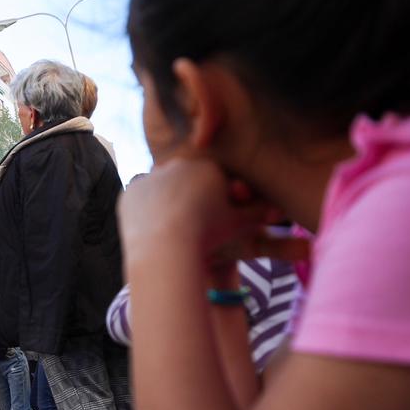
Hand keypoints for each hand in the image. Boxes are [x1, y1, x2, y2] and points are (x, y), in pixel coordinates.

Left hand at [119, 156, 275, 270]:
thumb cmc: (209, 235)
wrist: (166, 246)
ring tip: (171, 229)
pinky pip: (141, 200)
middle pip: (187, 180)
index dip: (216, 198)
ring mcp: (151, 176)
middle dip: (190, 198)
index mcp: (208, 166)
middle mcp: (178, 164)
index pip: (214, 179)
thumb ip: (257, 214)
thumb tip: (279, 211)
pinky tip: (152, 230)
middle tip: (192, 224)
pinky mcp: (131, 191)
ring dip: (167, 204)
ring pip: (163, 189)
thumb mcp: (239, 225)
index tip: (214, 218)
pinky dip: (146, 212)